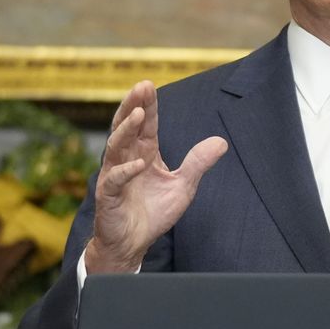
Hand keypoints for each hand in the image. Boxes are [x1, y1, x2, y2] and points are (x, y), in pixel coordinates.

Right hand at [85, 81, 227, 272]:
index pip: (146, 125)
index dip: (149, 105)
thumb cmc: (153, 213)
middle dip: (133, 106)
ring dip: (127, 130)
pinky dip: (125, 171)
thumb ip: (198, 163)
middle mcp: (127, 159)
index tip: (150, 84)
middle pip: (126, 127)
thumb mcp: (183, 186)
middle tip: (141, 87)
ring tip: (139, 114)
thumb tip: (221, 142)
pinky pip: (114, 180)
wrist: (132, 243)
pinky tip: (139, 164)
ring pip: (116, 147)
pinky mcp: (108, 196)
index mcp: (144, 154)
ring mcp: (114, 176)